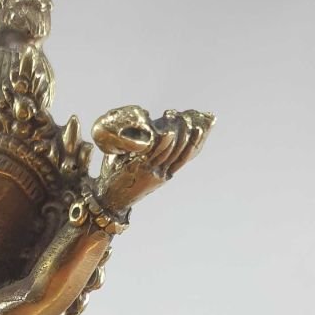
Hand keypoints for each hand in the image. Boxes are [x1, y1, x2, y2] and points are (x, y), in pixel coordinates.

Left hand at [92, 106, 213, 212]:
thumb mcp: (138, 164)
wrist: (105, 199)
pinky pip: (155, 153)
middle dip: (189, 129)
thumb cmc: (117, 178)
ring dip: (177, 131)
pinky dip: (163, 141)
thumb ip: (147, 148)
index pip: (189, 153)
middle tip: (188, 114)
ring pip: (172, 150)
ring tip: (177, 116)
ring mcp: (152, 170)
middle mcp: (163, 172)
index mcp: (165, 171)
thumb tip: (150, 124)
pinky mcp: (140, 168)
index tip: (209, 120)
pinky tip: (167, 130)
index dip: (201, 137)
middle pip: (184, 150)